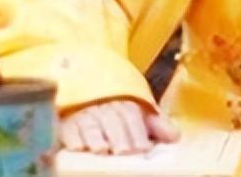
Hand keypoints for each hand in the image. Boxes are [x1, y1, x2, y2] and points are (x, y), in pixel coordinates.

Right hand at [59, 100, 179, 154]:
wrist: (86, 89)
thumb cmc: (118, 110)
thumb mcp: (140, 112)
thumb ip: (156, 124)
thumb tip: (174, 137)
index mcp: (126, 104)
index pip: (133, 117)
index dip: (137, 133)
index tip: (143, 148)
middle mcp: (105, 108)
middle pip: (113, 122)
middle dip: (119, 137)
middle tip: (124, 151)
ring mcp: (85, 115)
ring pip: (91, 125)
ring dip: (96, 137)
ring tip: (102, 149)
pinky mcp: (66, 124)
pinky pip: (69, 130)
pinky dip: (74, 138)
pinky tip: (79, 147)